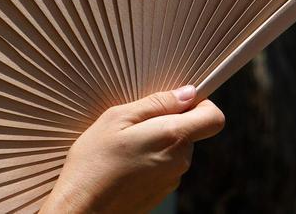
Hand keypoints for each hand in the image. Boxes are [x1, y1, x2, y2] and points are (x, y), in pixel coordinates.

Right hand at [41, 85, 225, 213]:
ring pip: (176, 149)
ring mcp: (172, 180)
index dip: (201, 105)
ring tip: (126, 147)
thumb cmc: (94, 161)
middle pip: (192, 132)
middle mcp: (180, 161)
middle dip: (171, 123)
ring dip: (158, 143)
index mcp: (173, 136)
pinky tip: (126, 164)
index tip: (178, 102)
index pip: (214, 118)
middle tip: (136, 125)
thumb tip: (188, 93)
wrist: (82, 208)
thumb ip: (158, 102)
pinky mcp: (162, 193)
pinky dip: (151, 161)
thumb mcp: (118, 118)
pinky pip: (166, 167)